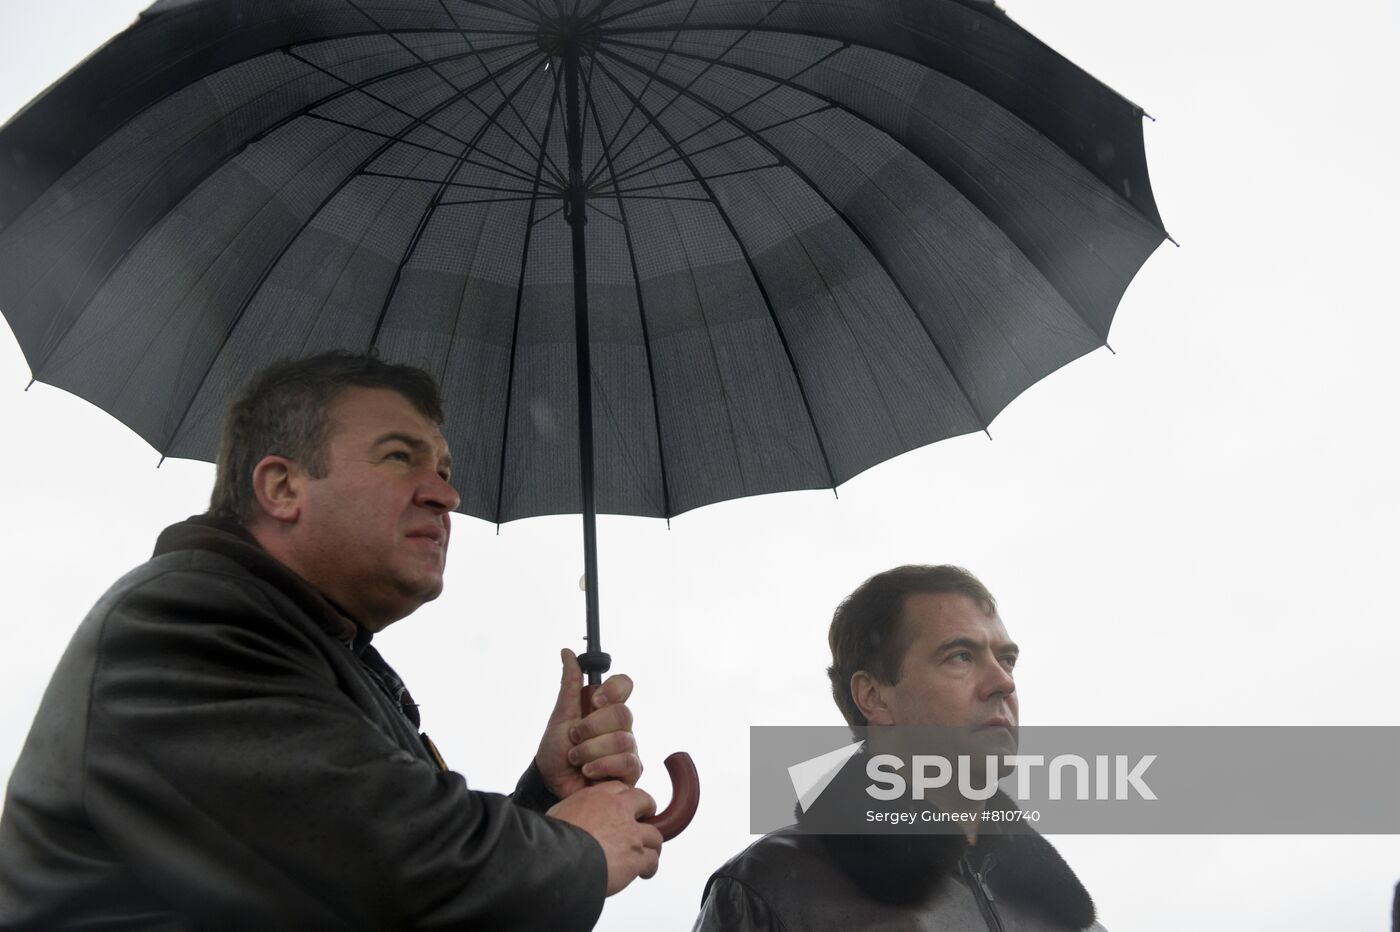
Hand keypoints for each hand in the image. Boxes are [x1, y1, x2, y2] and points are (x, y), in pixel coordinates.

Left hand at [536, 648, 642, 798]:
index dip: (613, 690)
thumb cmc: (555, 750)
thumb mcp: (560, 715)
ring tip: (576, 759)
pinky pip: (626, 761)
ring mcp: (627, 747)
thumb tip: (567, 652)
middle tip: (574, 738)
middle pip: (623, 713)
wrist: (551, 784)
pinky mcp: (630, 770)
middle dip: (591, 728)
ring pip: (622, 739)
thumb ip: (570, 684)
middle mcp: (619, 725)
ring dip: (590, 750)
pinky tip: (588, 771)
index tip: (594, 701)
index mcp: (604, 706)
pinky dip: (601, 765)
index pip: (624, 684)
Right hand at [548, 781, 661, 894]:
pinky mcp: (636, 856)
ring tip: (644, 856)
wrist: (557, 861)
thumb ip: (574, 810)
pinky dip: (649, 868)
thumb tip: (571, 818)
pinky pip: (652, 860)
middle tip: (641, 827)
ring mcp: (630, 833)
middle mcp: (618, 809)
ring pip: (655, 835)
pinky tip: (643, 873)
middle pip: (646, 802)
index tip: (624, 810)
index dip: (625, 801)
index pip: (621, 789)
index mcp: (598, 796)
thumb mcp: (559, 813)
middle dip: (647, 813)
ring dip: (650, 846)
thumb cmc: (551, 841)